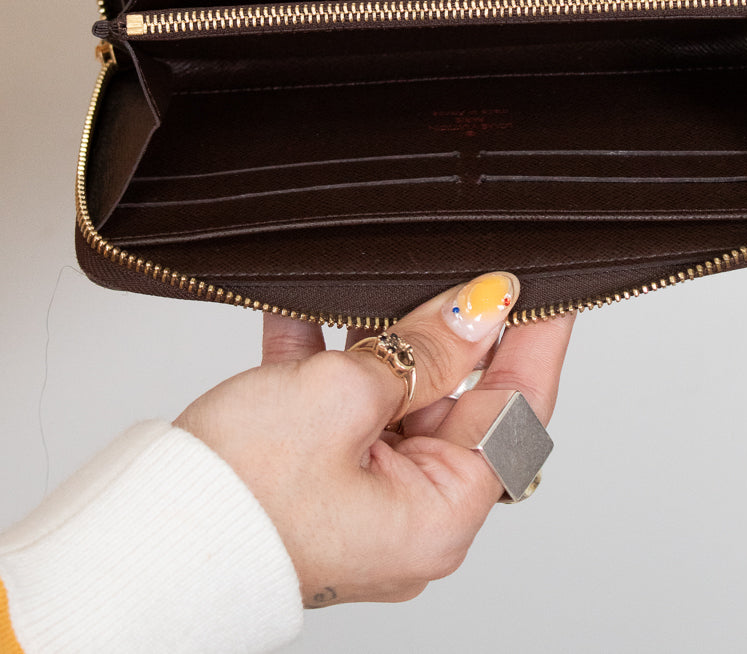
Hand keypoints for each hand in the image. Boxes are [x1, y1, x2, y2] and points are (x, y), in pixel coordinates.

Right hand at [175, 274, 573, 606]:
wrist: (144, 536)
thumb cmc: (243, 495)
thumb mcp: (343, 399)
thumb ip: (422, 348)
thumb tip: (482, 305)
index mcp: (438, 513)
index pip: (513, 409)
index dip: (535, 340)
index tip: (550, 284)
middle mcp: (409, 510)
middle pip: (453, 398)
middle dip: (448, 328)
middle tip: (458, 263)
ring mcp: (360, 490)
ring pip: (393, 392)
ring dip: (379, 333)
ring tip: (379, 276)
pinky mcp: (313, 471)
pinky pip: (335, 400)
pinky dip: (326, 351)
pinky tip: (309, 301)